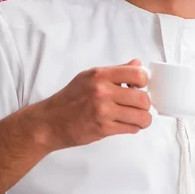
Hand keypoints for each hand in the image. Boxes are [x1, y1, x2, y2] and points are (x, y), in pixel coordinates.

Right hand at [35, 59, 151, 150]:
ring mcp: (103, 111)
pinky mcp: (103, 128)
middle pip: (143, 98)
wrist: (49, 122)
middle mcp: (102, 91)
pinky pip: (131, 128)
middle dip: (145, 104)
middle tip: (139, 106)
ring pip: (140, 116)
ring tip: (137, 118)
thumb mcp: (90, 77)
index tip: (140, 87)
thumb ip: (116, 71)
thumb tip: (138, 65)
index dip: (144, 82)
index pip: (138, 74)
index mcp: (100, 75)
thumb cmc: (70, 99)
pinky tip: (127, 124)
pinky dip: (133, 127)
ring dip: (143, 119)